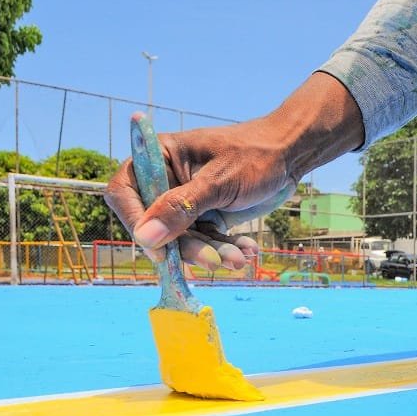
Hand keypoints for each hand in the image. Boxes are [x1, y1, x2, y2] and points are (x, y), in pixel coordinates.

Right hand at [105, 120, 294, 269]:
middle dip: (186, 247)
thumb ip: (181, 208)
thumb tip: (144, 237)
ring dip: (211, 253)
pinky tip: (247, 251)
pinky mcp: (207, 216)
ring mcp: (187, 201)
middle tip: (214, 261)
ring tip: (239, 259)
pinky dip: (225, 249)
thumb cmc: (255, 155)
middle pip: (157, 225)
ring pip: (184, 239)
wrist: (291, 154)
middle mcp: (167, 181)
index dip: (137, 223)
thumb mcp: (218, 182)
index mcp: (159, 158)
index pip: (126, 194)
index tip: (158, 250)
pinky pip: (208, 241)